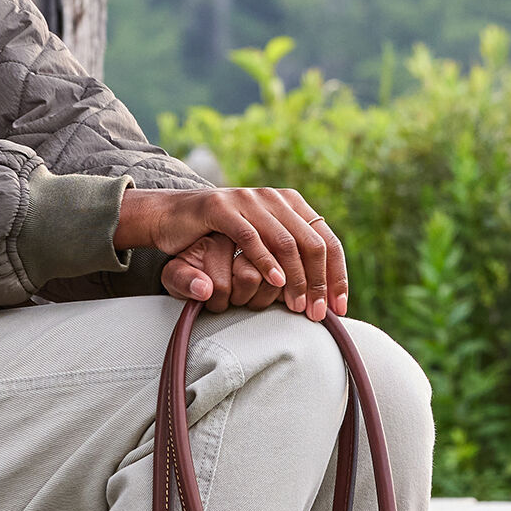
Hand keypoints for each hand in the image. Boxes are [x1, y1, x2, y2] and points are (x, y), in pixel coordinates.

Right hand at [117, 187, 347, 319]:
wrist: (171, 217)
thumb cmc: (218, 237)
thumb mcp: (260, 243)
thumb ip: (289, 257)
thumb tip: (323, 289)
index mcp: (290, 203)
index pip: (327, 240)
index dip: (337, 275)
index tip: (339, 307)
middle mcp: (274, 197)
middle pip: (312, 243)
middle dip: (319, 282)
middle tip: (317, 313)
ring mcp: (248, 200)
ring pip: (285, 242)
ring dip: (296, 278)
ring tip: (298, 305)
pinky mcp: (221, 207)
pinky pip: (251, 237)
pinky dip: (266, 262)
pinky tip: (275, 283)